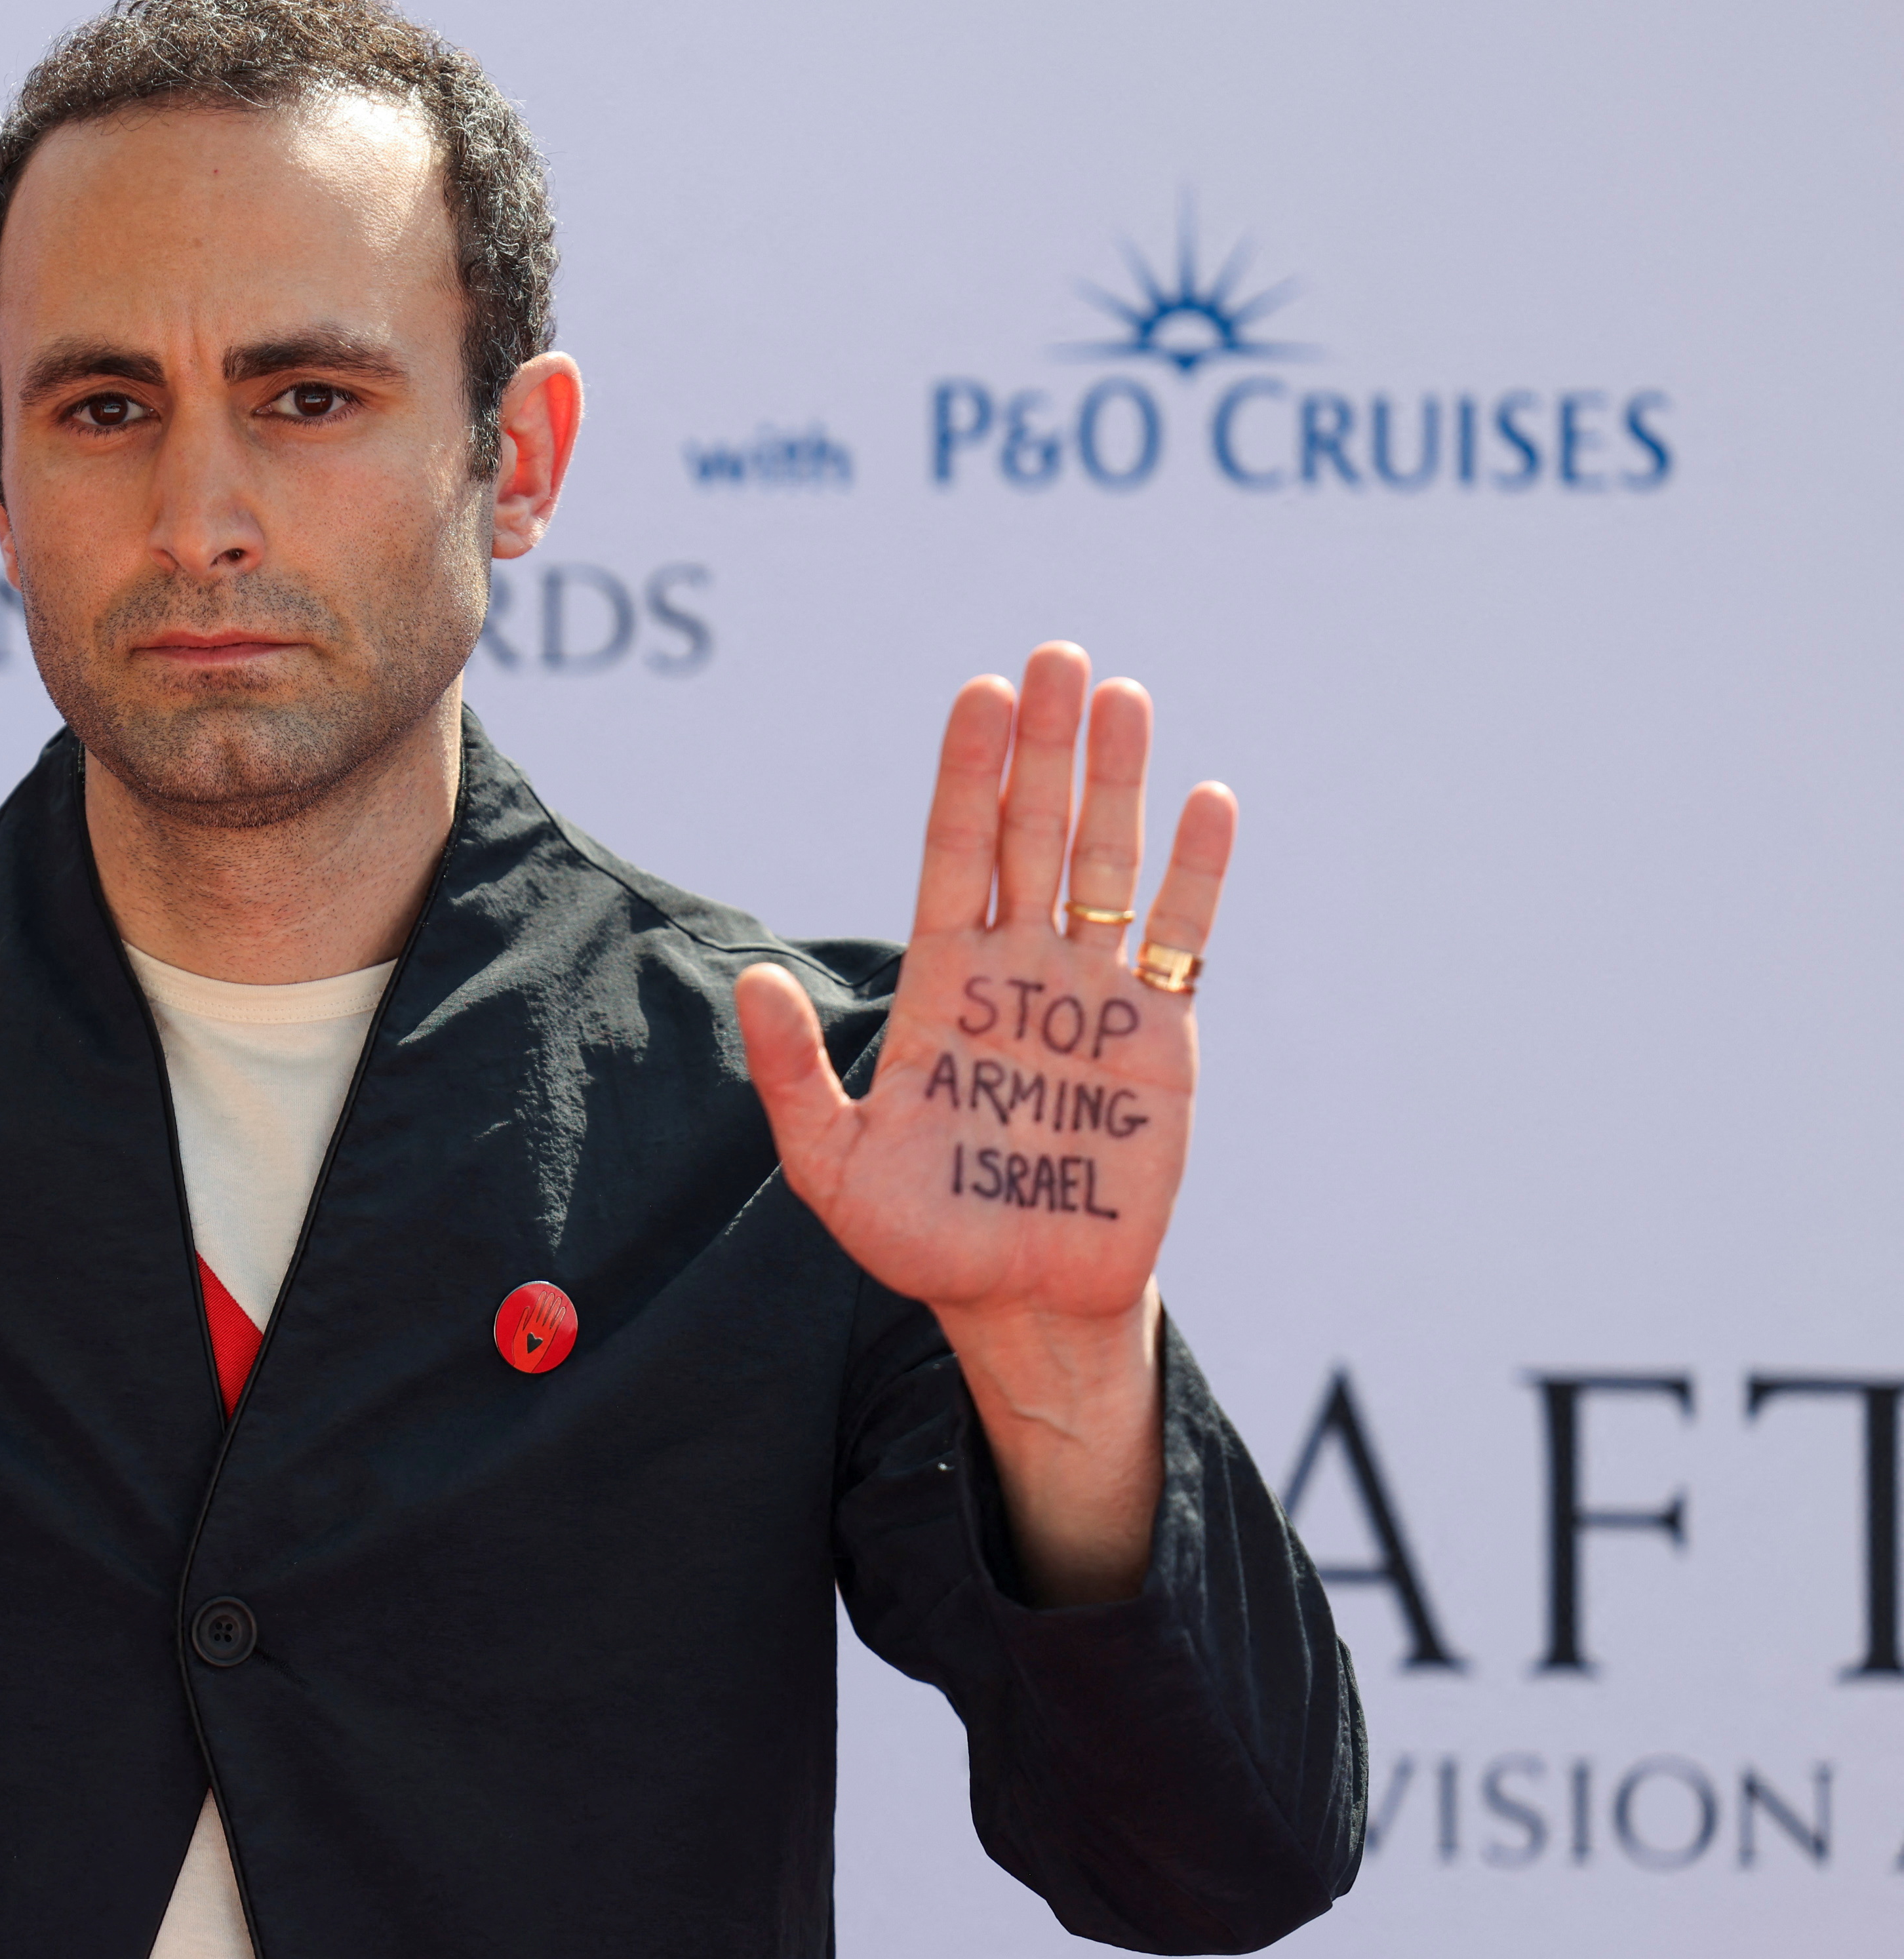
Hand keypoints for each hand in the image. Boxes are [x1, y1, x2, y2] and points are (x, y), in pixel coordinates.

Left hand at [734, 643, 1233, 1601]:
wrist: (1020, 1303)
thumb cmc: (922, 1242)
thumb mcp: (831, 1165)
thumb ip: (791, 1073)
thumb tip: (751, 977)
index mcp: (943, 987)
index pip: (955, 854)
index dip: (968, 777)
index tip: (978, 697)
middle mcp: (1018, 971)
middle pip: (1031, 834)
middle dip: (1042, 748)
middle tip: (1052, 656)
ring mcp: (1091, 996)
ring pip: (1104, 864)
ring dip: (1115, 780)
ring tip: (1120, 693)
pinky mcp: (1158, 1039)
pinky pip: (1180, 938)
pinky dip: (1197, 873)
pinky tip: (1208, 801)